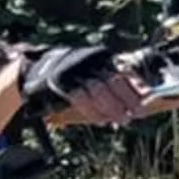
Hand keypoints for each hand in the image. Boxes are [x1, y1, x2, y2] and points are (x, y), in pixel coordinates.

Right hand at [12, 42, 127, 110]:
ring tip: (122, 119)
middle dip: (126, 98)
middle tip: (135, 113)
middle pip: (112, 80)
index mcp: (97, 57)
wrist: (31, 73)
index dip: (135, 84)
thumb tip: (135, 95)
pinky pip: (81, 98)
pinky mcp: (61, 82)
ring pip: (98, 90)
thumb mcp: (88, 75)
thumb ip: (108, 83)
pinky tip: (102, 121)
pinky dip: (94, 112)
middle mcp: (87, 61)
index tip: (147, 97)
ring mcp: (74, 71)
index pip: (121, 69)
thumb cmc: (66, 79)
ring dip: (112, 108)